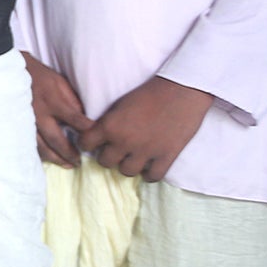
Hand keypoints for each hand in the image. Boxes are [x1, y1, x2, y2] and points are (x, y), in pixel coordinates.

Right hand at [22, 52, 91, 167]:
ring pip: (41, 146)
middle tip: (79, 162)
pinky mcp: (17, 125)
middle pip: (56, 139)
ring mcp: (27, 121)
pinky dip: (40, 154)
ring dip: (56, 158)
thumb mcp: (60, 82)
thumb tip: (83, 118)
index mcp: (53, 101)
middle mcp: (40, 114)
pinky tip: (49, 158)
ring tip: (67, 165)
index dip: (87, 131)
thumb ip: (71, 100)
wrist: (10, 73)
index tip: (96, 139)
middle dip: (69, 153)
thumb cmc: (39, 76)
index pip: (75, 120)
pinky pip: (30, 144)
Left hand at [81, 76, 213, 182]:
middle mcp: (124, 141)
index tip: (94, 143)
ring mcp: (146, 151)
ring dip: (129, 165)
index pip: (85, 144)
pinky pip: (153, 177)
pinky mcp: (167, 156)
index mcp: (109, 126)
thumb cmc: (149, 93)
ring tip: (134, 157)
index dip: (88, 143)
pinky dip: (150, 174)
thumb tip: (97, 138)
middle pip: (105, 162)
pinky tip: (150, 166)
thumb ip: (107, 123)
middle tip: (117, 150)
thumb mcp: (119, 105)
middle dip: (109, 156)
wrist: (182, 90)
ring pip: (127, 171)